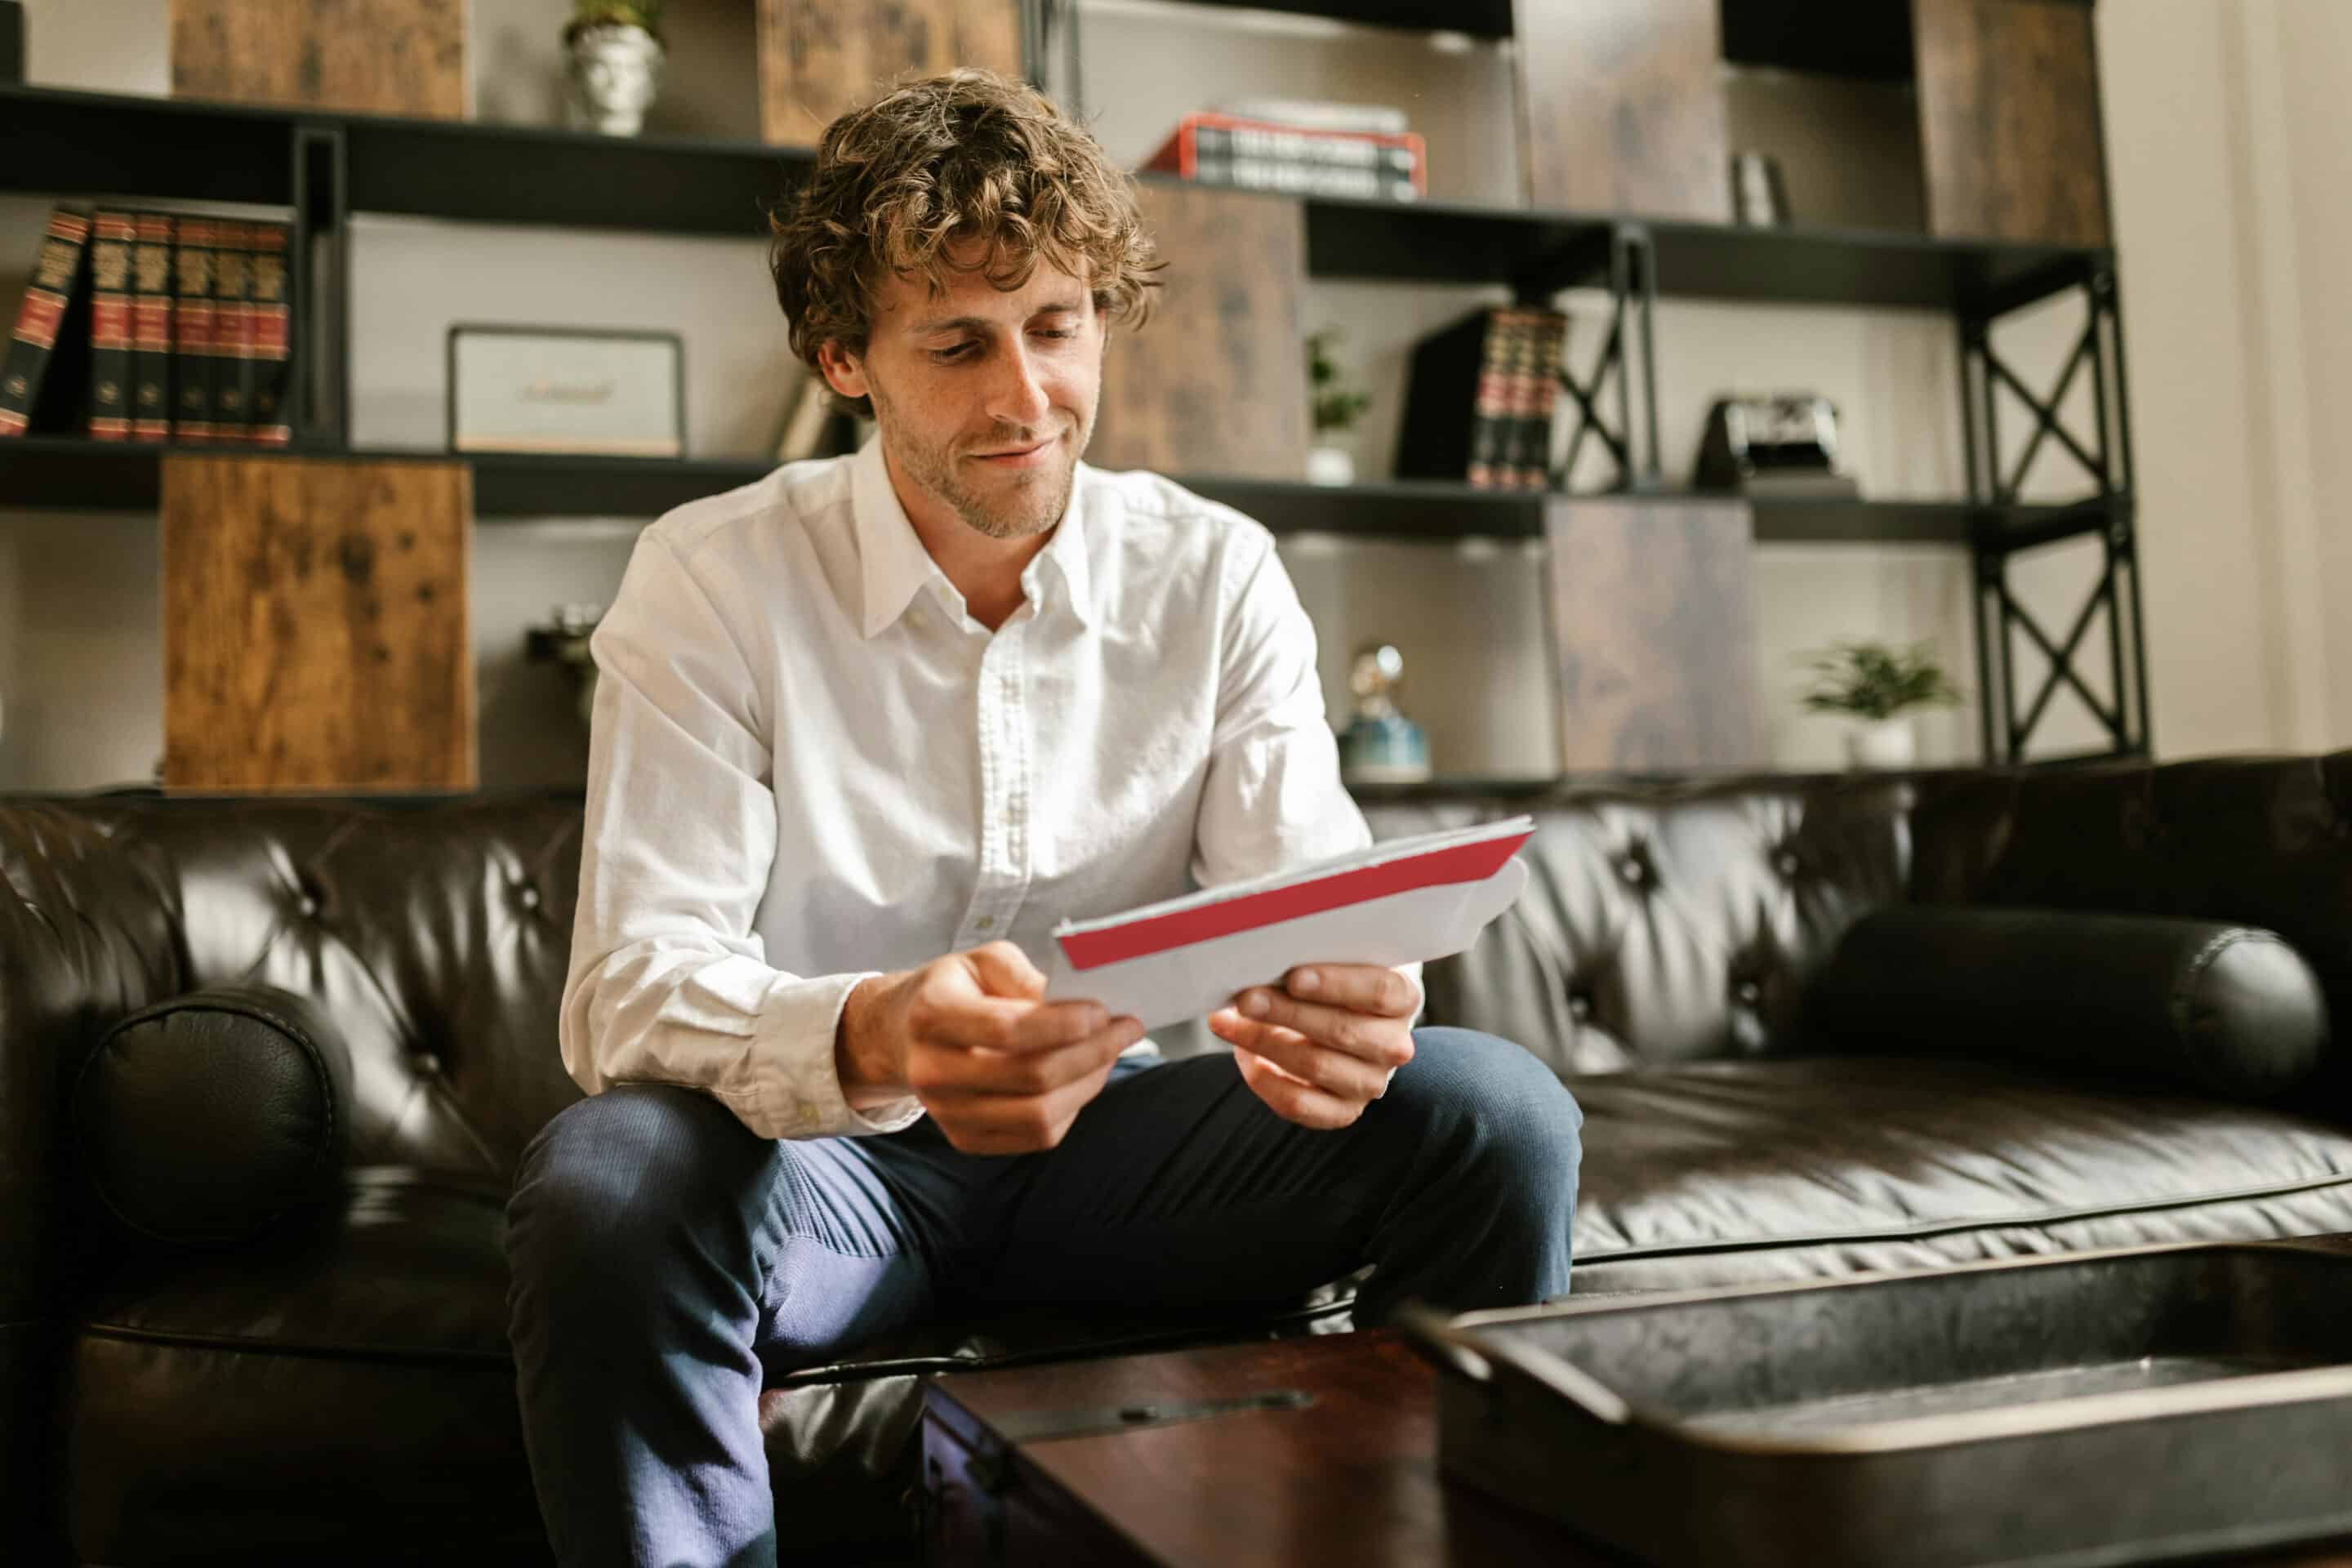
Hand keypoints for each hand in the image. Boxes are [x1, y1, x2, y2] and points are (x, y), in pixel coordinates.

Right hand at [836, 941, 1143, 1154]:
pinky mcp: (965, 1139)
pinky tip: (1082, 1078)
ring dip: (1089, 1084)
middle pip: (1031, 1077)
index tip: (1104, 1011)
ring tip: (1109, 1054)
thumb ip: (1024, 975)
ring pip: (1039, 1116)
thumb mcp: (982, 960)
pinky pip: (1036, 1136)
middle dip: (1093, 1053)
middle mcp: (932, 1072)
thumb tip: (1072, 1004)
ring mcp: (947, 1114)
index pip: (1008, 1029)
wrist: (905, 1034)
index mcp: (932, 1015)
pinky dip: (1071, 1108)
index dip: (1064, 1024)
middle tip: (1127, 1029)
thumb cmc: (956, 990)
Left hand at [1207, 963, 1420, 1130]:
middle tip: (1245, 998)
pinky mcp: (1343, 1111)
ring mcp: (1371, 1083)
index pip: (1381, 992)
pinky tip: (1243, 1056)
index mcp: (1403, 999)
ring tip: (1227, 1021)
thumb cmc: (1333, 983)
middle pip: (1343, 1030)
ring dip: (1265, 1042)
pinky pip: (1300, 1104)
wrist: (1343, 1026)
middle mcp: (1394, 1045)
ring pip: (1316, 1065)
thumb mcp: (1337, 963)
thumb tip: (1262, 957)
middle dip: (1287, 1012)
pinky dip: (1265, 1081)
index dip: (1336, 984)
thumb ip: (1314, 958)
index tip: (1293, 977)